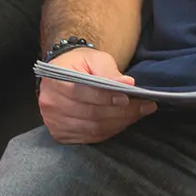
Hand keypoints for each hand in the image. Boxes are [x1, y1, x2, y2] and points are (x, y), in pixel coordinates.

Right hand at [38, 46, 155, 143]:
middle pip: (90, 113)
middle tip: (144, 106)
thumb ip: (109, 71)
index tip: (128, 97)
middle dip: (121, 112)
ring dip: (119, 123)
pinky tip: (123, 122)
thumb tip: (128, 83)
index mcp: (55, 80)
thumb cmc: (82, 63)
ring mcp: (54, 122)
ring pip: (93, 128)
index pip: (82, 92)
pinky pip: (90, 137)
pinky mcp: (61, 134)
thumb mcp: (95, 58)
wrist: (65, 73)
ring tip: (139, 113)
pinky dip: (110, 131)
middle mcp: (51, 103)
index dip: (106, 97)